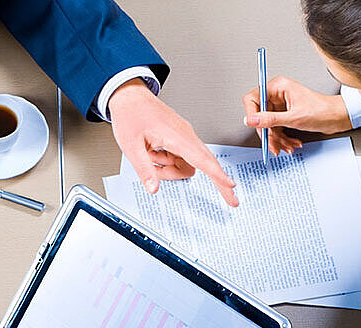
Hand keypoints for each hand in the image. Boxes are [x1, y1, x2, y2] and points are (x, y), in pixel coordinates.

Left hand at [109, 79, 237, 206]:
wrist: (129, 95)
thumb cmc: (131, 114)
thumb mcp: (131, 146)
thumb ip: (144, 170)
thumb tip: (154, 188)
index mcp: (177, 136)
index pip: (202, 160)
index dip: (218, 175)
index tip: (230, 186)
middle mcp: (185, 135)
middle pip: (204, 163)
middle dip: (213, 180)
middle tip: (231, 200)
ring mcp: (183, 135)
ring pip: (188, 163)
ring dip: (171, 169)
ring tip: (150, 158)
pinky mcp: (178, 136)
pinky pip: (180, 156)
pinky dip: (168, 161)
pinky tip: (153, 153)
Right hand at [242, 76, 352, 155]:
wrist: (338, 118)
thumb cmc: (323, 111)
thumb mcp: (293, 118)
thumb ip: (269, 120)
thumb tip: (251, 120)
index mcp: (278, 87)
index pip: (253, 98)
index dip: (252, 114)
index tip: (254, 126)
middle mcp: (278, 94)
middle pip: (261, 116)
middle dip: (268, 132)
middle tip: (272, 144)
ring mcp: (282, 105)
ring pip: (269, 125)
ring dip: (277, 139)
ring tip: (286, 146)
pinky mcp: (286, 114)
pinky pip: (277, 128)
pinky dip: (282, 138)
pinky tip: (290, 143)